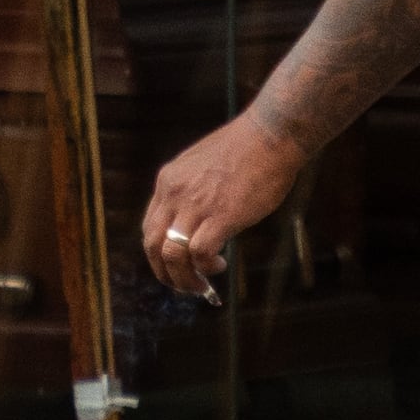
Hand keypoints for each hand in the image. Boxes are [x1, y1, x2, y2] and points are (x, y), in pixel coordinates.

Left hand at [142, 114, 299, 297]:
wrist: (270, 135)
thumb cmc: (246, 150)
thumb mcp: (202, 166)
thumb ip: (191, 191)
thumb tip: (196, 220)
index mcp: (168, 181)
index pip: (149, 227)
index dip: (159, 253)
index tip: (175, 265)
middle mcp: (174, 193)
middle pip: (152, 245)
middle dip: (165, 272)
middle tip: (184, 285)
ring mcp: (196, 204)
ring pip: (172, 254)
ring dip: (184, 277)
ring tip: (202, 283)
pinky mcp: (221, 215)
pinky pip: (200, 252)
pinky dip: (207, 266)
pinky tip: (220, 264)